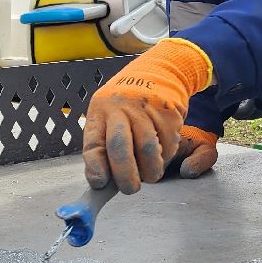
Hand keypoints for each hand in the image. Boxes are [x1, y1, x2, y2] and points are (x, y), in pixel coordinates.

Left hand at [82, 38, 213, 193]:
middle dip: (125, 175)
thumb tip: (101, 185)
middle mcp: (119, 107)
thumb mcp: (108, 118)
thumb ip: (104, 148)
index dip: (95, 166)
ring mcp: (145, 107)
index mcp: (100, 111)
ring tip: (149, 176)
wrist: (159, 72)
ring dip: (150, 171)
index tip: (99, 184)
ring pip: (147, 149)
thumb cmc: (127, 108)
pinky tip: (161, 153)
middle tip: (130, 190)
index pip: (93, 142)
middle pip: (119, 146)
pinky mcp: (168, 110)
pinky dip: (166, 156)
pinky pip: (169, 144)